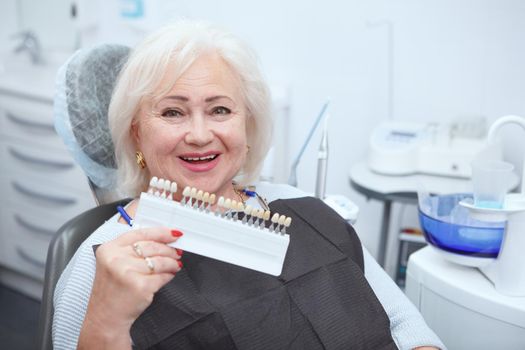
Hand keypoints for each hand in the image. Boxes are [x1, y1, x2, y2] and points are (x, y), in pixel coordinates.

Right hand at [78, 227, 182, 348]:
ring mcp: (127, 272)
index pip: (140, 233)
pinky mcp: (140, 286)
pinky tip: (168, 276)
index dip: (161, 232)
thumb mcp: (114, 263)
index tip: (174, 234)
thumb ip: (133, 249)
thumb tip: (163, 241)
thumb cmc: (112, 290)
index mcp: (109, 249)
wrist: (106, 317)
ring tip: (175, 265)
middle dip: (169, 250)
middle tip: (177, 252)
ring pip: (160, 261)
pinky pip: (162, 276)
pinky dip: (169, 276)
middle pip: (153, 246)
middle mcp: (116, 259)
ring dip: (172, 263)